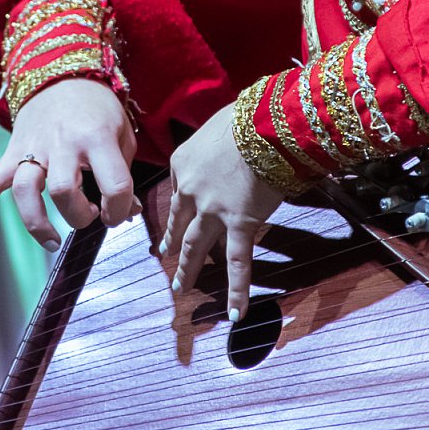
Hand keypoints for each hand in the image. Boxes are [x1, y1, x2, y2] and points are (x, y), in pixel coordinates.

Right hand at [0, 78, 136, 250]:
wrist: (62, 74)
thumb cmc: (98, 109)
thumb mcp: (122, 134)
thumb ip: (123, 173)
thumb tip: (126, 211)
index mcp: (96, 137)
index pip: (114, 185)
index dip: (120, 210)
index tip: (118, 213)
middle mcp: (63, 143)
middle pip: (64, 190)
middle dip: (79, 216)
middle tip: (90, 213)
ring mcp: (34, 147)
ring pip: (25, 189)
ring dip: (38, 222)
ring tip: (53, 241)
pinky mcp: (13, 150)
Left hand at [164, 102, 286, 322]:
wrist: (264, 124)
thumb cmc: (247, 116)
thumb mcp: (220, 125)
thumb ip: (218, 143)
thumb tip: (232, 143)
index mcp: (182, 164)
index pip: (179, 189)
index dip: (182, 203)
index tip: (181, 213)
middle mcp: (190, 191)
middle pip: (178, 223)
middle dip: (171, 243)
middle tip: (164, 255)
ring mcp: (212, 211)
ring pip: (195, 247)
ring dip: (187, 270)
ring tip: (179, 288)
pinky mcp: (238, 225)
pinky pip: (237, 264)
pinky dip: (236, 290)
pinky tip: (236, 313)